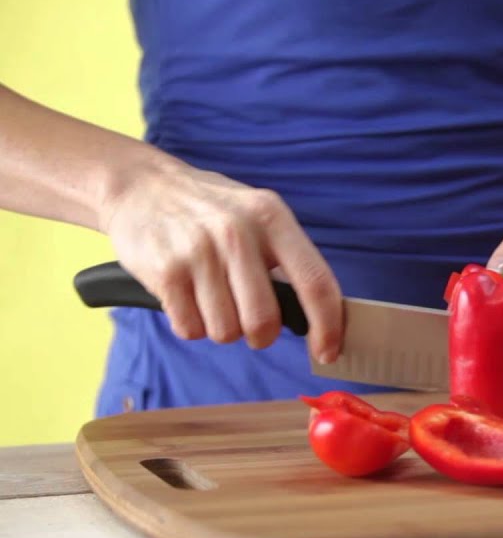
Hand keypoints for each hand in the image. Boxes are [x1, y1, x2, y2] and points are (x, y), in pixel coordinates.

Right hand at [99, 158, 343, 361]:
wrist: (140, 185)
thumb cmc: (210, 210)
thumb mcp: (259, 214)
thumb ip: (288, 258)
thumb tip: (322, 315)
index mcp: (272, 217)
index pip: (316, 282)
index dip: (328, 326)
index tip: (327, 351)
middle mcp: (237, 233)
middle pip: (264, 320)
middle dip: (260, 335)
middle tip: (251, 322)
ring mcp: (199, 252)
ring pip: (226, 331)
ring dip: (222, 327)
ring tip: (211, 296)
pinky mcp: (165, 272)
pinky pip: (190, 329)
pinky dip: (191, 324)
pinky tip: (187, 296)